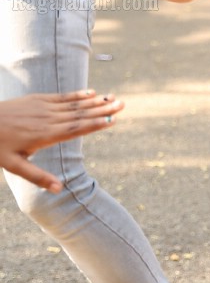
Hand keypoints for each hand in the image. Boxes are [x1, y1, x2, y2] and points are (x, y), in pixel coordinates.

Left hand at [0, 90, 123, 190]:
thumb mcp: (14, 166)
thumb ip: (38, 177)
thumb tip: (59, 189)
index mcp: (45, 136)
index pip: (75, 129)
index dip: (95, 124)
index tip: (113, 121)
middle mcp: (47, 119)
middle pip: (80, 114)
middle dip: (103, 109)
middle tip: (123, 105)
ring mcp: (42, 107)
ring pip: (74, 104)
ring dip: (95, 101)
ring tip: (114, 98)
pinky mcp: (37, 99)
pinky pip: (62, 97)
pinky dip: (78, 95)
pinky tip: (91, 93)